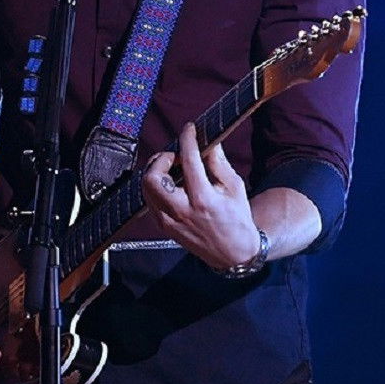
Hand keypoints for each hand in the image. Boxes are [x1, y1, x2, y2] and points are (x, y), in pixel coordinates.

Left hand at [143, 121, 260, 271]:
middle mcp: (182, 211)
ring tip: (171, 169)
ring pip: (146, 188)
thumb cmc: (237, 220)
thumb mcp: (234, 187)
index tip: (189, 129)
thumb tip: (208, 142)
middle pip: (152, 177)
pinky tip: (170, 185)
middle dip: (160, 159)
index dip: (187, 139)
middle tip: (173, 156)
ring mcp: (170, 221)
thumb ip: (218, 163)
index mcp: (203, 199)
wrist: (233, 254)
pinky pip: (150, 201)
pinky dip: (156, 187)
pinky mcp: (164, 227)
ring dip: (155, 172)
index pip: (188, 160)